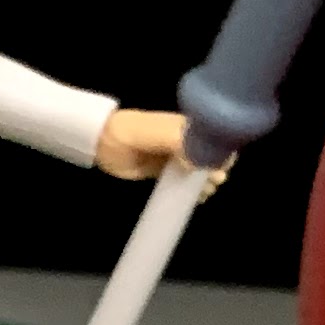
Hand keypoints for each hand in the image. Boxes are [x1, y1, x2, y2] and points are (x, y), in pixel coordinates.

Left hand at [97, 109, 213, 184]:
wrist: (103, 143)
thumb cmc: (131, 133)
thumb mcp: (157, 133)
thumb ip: (180, 144)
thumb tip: (200, 165)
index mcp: (189, 126)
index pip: (216, 137)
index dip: (222, 153)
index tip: (219, 168)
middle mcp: (187, 141)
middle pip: (211, 156)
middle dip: (215, 170)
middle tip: (210, 183)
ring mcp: (176, 157)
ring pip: (200, 171)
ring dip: (205, 183)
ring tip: (203, 192)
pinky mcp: (165, 172)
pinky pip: (184, 182)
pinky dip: (192, 191)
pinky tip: (196, 199)